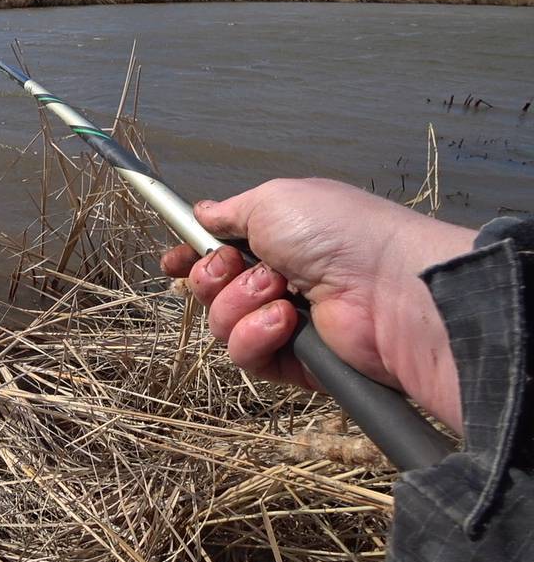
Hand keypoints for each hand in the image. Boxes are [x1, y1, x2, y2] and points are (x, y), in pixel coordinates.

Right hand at [161, 178, 474, 431]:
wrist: (389, 289)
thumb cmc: (340, 234)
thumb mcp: (273, 200)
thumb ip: (230, 211)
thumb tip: (203, 212)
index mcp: (278, 239)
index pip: (217, 253)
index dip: (190, 259)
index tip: (172, 262)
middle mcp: (280, 280)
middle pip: (210, 290)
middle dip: (213, 277)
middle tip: (236, 266)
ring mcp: (284, 323)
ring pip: (221, 323)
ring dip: (240, 304)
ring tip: (279, 292)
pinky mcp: (292, 361)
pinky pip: (245, 355)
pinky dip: (257, 335)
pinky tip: (285, 321)